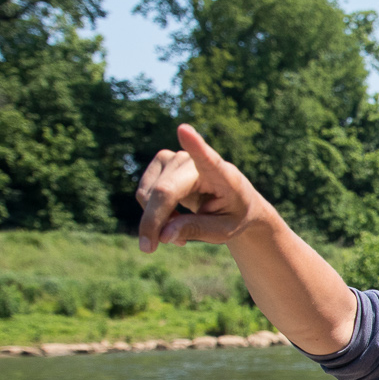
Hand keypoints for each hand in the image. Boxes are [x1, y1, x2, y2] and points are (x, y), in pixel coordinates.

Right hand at [136, 125, 268, 252]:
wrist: (235, 203)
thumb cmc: (233, 215)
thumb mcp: (223, 231)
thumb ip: (196, 230)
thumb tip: (163, 235)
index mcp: (223, 175)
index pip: (208, 159)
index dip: (195, 145)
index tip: (184, 130)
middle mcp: (196, 161)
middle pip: (164, 192)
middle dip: (152, 223)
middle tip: (151, 249)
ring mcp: (177, 158)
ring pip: (148, 193)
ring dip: (154, 219)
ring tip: (177, 231)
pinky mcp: (163, 160)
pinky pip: (143, 193)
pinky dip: (151, 212)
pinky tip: (170, 219)